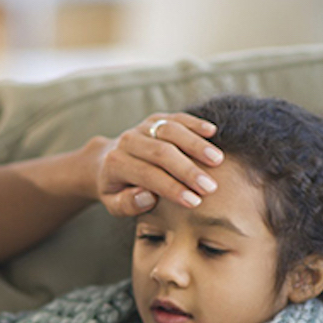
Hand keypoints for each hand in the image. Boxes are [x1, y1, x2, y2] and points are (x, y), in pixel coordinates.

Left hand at [89, 113, 224, 216]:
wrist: (105, 160)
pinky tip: (212, 132)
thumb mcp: (113, 203)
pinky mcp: (155, 119)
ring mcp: (142, 127)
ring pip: (170, 130)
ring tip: (217, 160)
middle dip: (188, 170)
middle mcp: (127, 141)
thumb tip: (147, 197)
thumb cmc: (115, 188)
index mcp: (115, 164)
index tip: (195, 202)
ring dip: (195, 145)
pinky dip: (194, 123)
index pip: (147, 175)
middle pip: (161, 152)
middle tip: (210, 187)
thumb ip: (127, 204)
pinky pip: (176, 118)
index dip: (172, 188)